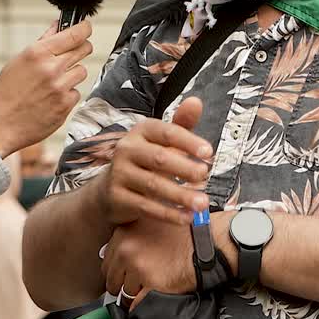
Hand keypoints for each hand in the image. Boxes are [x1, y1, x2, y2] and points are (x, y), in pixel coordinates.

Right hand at [0, 20, 93, 156]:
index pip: (74, 34)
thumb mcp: (18, 62)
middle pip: (84, 49)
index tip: (85, 28)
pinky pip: (76, 92)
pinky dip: (67, 94)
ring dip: (72, 74)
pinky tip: (50, 99)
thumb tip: (59, 26)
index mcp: (37, 53)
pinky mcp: (65, 106)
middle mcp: (51, 68)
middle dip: (81, 48)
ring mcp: (60, 88)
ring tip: (53, 82)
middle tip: (74, 52)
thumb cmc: (5, 93)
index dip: (84, 29)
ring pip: (81, 71)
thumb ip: (42, 43)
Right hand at [97, 97, 212, 226]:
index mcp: (141, 131)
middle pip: (159, 158)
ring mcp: (119, 174)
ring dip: (181, 194)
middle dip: (185, 168)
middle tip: (205, 176)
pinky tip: (186, 217)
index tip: (209, 152)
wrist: (110, 190)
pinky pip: (146, 206)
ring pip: (153, 185)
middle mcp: (126, 149)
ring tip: (202, 203)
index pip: (166, 132)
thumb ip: (181, 124)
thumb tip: (196, 102)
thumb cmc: (144, 162)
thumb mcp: (162, 142)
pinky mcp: (117, 197)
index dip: (188, 141)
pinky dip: (168, 213)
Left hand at [102, 216, 196, 308]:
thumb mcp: (149, 225)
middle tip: (135, 284)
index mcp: (123, 234)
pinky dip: (141, 305)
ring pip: (125, 292)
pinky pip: (137, 304)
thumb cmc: (183, 233)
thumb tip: (118, 255)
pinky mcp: (151, 282)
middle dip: (122, 284)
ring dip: (135, 293)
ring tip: (149, 286)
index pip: (107, 261)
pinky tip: (151, 295)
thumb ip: (131, 238)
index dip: (117, 271)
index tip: (123, 275)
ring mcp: (138, 266)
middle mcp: (126, 249)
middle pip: (111, 278)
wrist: (205, 241)